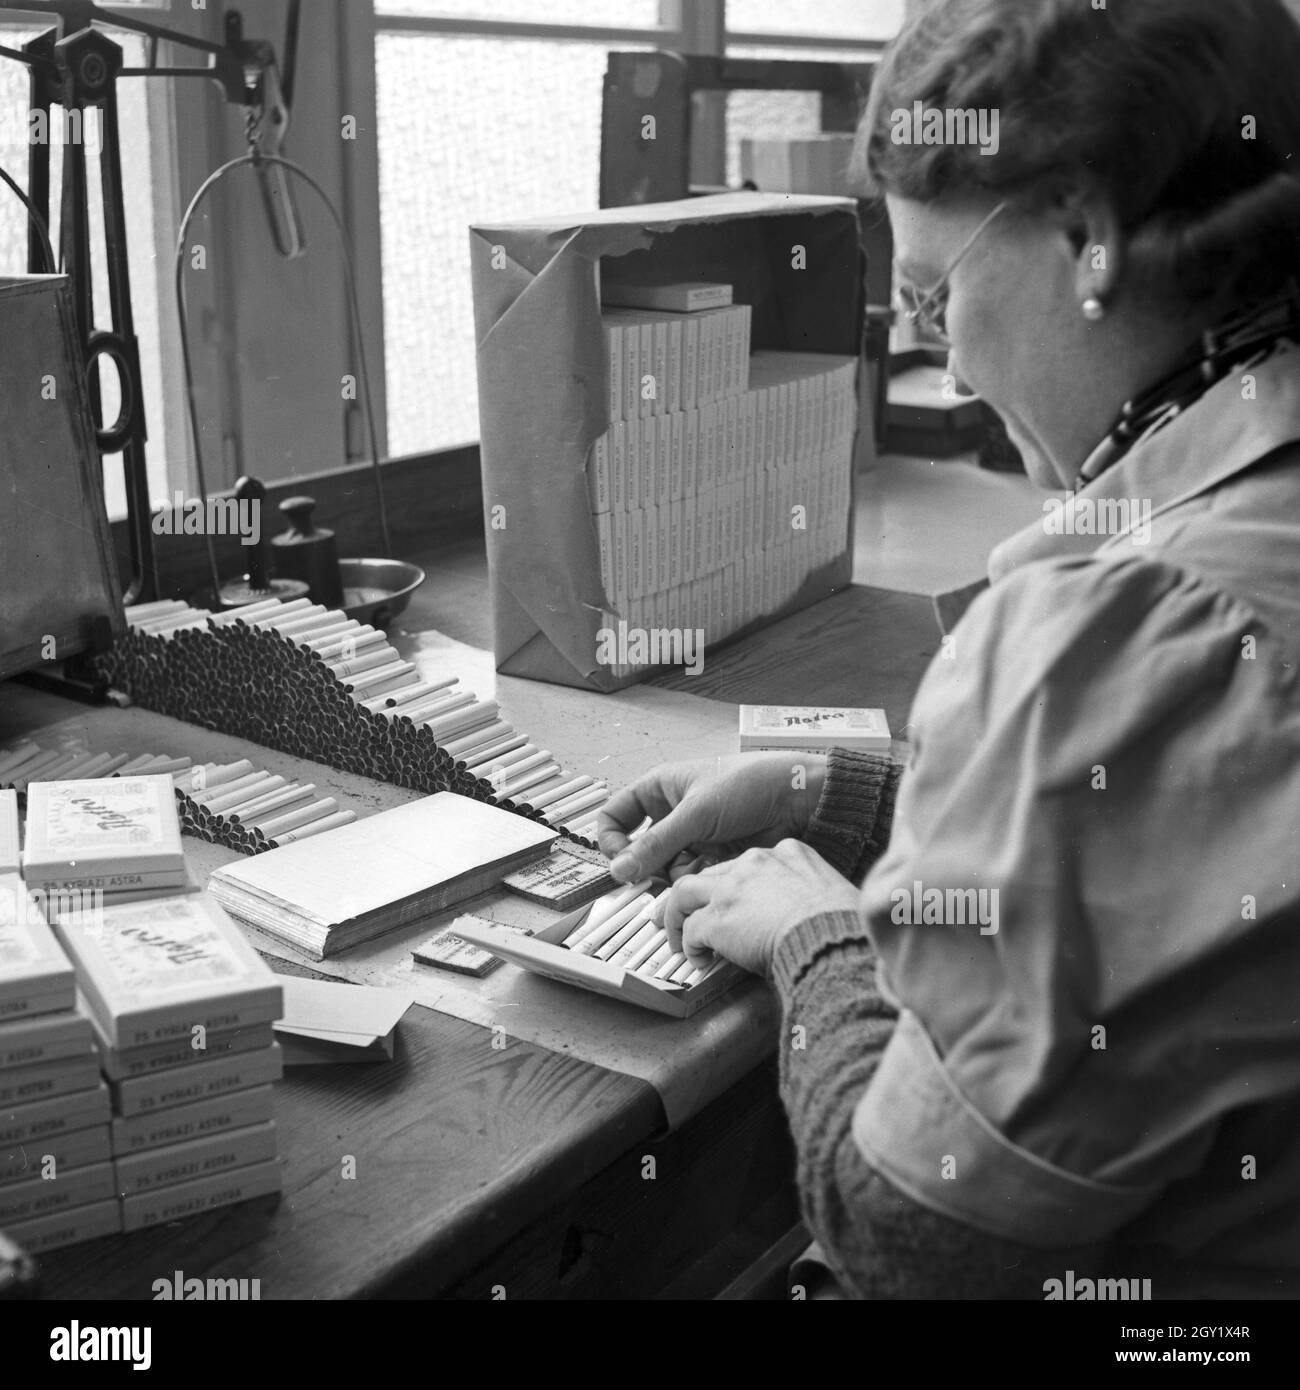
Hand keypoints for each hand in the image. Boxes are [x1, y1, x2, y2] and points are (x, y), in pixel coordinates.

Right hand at [597, 753, 827, 883]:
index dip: (611, 838)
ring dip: (673, 874)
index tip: (620, 860)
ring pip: (664, 867)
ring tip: (693, 869)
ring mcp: (693, 837)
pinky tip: (711, 872)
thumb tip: (620, 867)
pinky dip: (695, 880)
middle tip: (651, 876)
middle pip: (638, 848)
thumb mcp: (696, 813)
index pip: (616, 815)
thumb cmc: (751, 785)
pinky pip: (690, 877)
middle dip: (645, 864)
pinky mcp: (712, 857)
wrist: (797, 801)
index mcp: (661, 788)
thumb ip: (656, 843)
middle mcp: (673, 813)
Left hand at [655, 838, 863, 976]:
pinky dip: (689, 945)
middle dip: (697, 896)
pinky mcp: (718, 917)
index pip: (747, 863)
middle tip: (686, 912)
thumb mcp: (828, 892)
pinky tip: (699, 959)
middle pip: (711, 872)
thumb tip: (803, 916)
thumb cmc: (843, 923)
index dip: (734, 884)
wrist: (832, 937)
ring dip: (677, 915)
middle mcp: (755, 862)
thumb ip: (806, 895)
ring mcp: (732, 887)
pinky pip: (690, 929)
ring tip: (678, 936)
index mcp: (788, 853)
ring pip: (685, 892)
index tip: (732, 900)